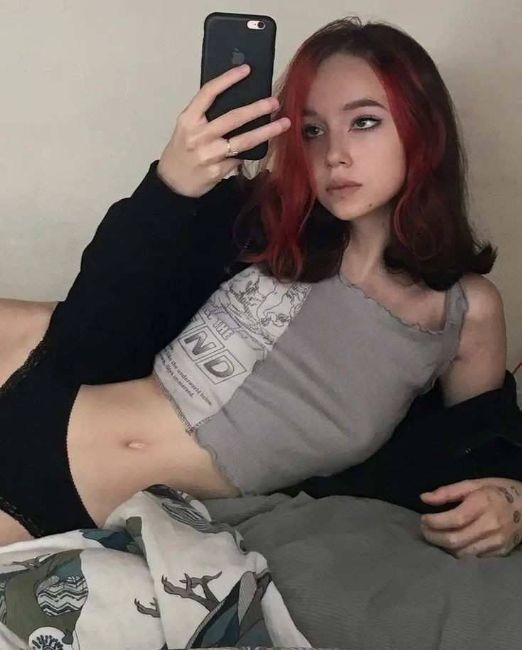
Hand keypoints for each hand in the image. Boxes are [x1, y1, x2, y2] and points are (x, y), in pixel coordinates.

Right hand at [157, 64, 290, 197]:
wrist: (173, 182)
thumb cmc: (183, 151)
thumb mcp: (188, 128)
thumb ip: (206, 115)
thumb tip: (239, 102)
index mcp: (189, 119)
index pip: (208, 93)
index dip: (228, 79)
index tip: (246, 70)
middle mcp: (198, 136)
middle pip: (232, 118)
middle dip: (257, 109)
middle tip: (274, 102)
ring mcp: (209, 155)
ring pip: (243, 141)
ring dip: (266, 132)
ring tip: (283, 124)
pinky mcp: (218, 171)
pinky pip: (240, 159)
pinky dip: (249, 153)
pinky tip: (258, 148)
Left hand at [419, 478, 521, 557]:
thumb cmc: (498, 491)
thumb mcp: (475, 484)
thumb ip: (448, 492)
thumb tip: (424, 498)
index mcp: (483, 504)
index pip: (455, 519)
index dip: (435, 522)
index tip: (424, 519)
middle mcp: (491, 525)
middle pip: (455, 540)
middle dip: (433, 537)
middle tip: (424, 530)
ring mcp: (496, 541)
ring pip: (462, 553)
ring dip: (443, 547)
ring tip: (435, 536)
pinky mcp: (500, 552)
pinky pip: (473, 557)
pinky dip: (458, 551)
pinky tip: (452, 542)